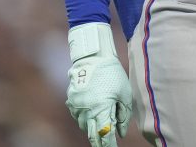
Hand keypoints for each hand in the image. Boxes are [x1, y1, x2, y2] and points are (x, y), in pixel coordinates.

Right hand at [66, 23, 132, 146]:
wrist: (92, 57)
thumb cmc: (112, 74)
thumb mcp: (124, 94)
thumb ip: (123, 115)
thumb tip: (120, 133)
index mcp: (101, 109)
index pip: (105, 135)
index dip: (109, 144)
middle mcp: (86, 111)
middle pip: (92, 135)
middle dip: (100, 142)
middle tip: (106, 145)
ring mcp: (77, 107)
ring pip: (84, 127)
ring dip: (92, 130)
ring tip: (101, 128)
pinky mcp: (71, 101)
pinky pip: (78, 117)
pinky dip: (85, 119)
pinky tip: (92, 115)